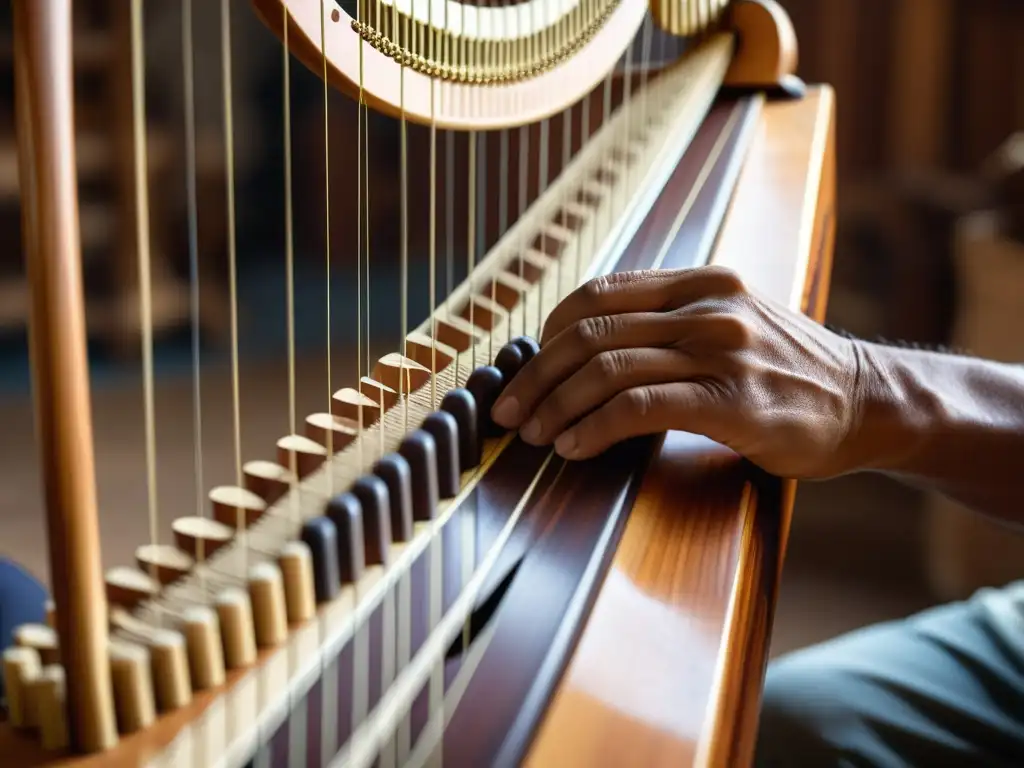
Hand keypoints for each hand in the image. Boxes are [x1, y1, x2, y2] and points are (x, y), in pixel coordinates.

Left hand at [490, 266, 865, 478]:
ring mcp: (722, 350)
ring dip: (556, 406)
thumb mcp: (727, 324)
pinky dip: (594, 427)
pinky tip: (576, 448)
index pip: (599, 293)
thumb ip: (667, 324)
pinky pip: (640, 406)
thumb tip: (585, 350)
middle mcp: (707, 306)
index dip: (548, 333)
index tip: (528, 370)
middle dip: (536, 375)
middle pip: (591, 330)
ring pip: (607, 367)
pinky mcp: (733, 400)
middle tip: (508, 412)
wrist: (865, 401)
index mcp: (699, 282)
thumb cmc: (784, 372)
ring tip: (535, 435)